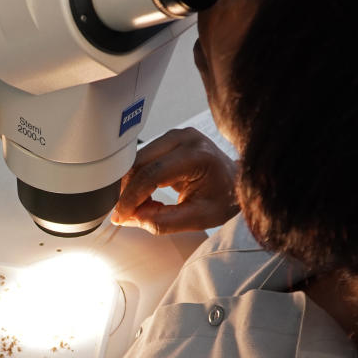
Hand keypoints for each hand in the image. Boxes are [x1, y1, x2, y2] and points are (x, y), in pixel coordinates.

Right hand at [111, 127, 239, 233]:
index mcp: (197, 155)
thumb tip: (134, 218)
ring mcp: (176, 136)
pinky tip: (146, 196)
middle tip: (127, 215)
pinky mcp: (169, 139)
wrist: (237, 182)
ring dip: (131, 186)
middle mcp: (185, 139)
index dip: (132, 197)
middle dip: (128, 192)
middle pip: (140, 164)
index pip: (152, 174)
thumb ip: (166, 221)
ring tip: (142, 207)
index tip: (121, 215)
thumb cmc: (225, 198)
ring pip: (137, 160)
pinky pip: (143, 159)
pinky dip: (138, 179)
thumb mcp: (199, 218)